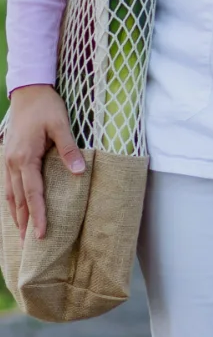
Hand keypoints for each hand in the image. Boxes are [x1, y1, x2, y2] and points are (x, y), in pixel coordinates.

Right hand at [3, 85, 84, 240]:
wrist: (28, 92)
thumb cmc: (46, 107)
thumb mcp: (61, 125)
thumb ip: (69, 149)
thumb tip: (80, 173)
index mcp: (25, 158)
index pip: (33, 194)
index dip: (38, 215)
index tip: (42, 234)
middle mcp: (12, 163)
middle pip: (18, 199)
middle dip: (23, 222)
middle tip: (29, 244)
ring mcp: (7, 161)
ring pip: (10, 194)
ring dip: (15, 214)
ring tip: (21, 232)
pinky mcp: (8, 157)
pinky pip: (8, 184)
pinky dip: (11, 200)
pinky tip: (16, 207)